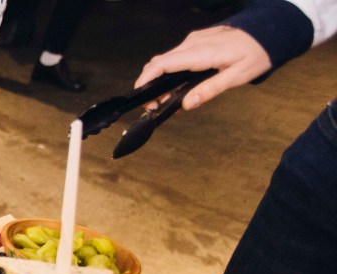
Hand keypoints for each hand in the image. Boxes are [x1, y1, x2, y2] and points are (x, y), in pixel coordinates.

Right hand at [135, 26, 271, 109]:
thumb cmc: (256, 53)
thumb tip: (187, 104)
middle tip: (156, 104)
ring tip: (167, 97)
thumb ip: (210, 90)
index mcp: (202, 53)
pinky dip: (170, 69)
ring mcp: (194, 39)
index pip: (163, 64)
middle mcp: (194, 43)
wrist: (268, 32)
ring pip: (166, 59)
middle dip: (151, 83)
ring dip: (160, 77)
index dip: (147, 80)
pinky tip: (178, 82)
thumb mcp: (237, 76)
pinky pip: (176, 55)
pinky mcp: (196, 40)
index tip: (141, 97)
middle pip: (160, 62)